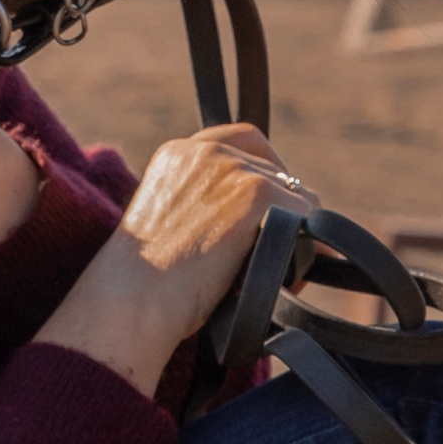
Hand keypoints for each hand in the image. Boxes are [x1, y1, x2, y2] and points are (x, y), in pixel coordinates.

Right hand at [37, 125, 312, 395]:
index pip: (242, 141)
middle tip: (273, 258)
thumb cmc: (145, 287)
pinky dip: (307, 253)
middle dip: (282, 213)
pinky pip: (309, 220)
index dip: (265, 172)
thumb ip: (204, 207)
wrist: (133, 301)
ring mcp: (234, 168)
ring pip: (297, 199)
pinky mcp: (258, 193)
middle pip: (276, 172)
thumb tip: (258, 224)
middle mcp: (207, 150)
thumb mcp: (168, 226)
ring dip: (295, 236)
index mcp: (178, 154)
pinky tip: (285, 282)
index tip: (271, 206)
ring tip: (273, 278)